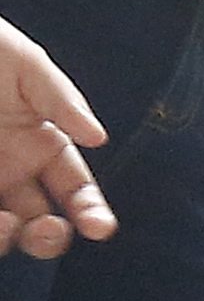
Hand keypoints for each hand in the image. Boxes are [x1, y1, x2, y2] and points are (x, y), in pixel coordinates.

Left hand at [0, 15, 113, 257]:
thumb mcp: (22, 62)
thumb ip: (61, 100)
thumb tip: (97, 136)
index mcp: (39, 144)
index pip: (75, 191)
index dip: (91, 212)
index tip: (98, 226)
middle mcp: (10, 170)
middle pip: (40, 222)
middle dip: (50, 237)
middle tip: (48, 230)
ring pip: (3, 229)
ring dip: (9, 237)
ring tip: (4, 223)